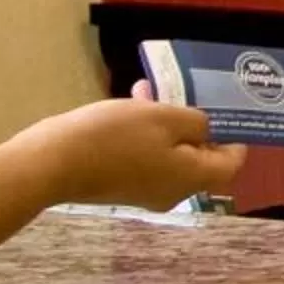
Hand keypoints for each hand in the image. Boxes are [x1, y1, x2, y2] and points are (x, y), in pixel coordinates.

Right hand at [6, 99, 246, 210]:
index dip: (234, 137)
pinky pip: (143, 157)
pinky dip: (143, 133)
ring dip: (164, 123)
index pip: (231, 163)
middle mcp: (174, 192)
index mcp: (192, 178)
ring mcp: (144, 192)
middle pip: (198, 158)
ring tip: (150, 90)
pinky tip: (129, 104)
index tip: (227, 113)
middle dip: (192, 124)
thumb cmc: (114, 137)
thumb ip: (196, 123)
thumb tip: (204, 133)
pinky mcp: (118, 187)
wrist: (50, 164)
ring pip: (168, 153)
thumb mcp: (164, 118)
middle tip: (185, 95)